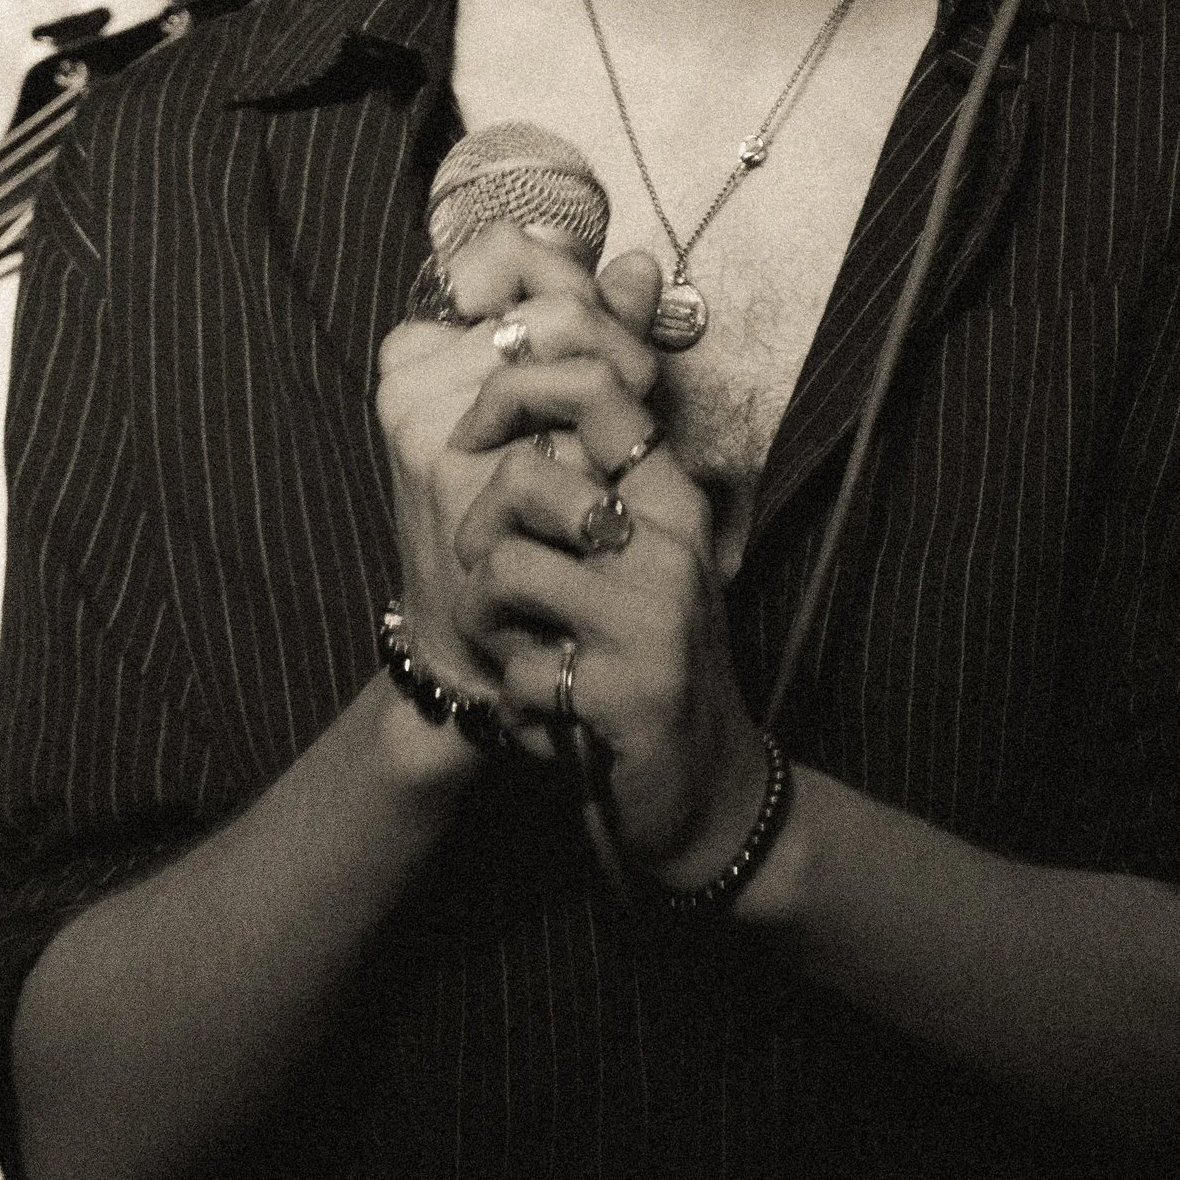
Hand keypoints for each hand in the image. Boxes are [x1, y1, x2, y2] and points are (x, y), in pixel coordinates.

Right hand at [373, 227, 660, 702]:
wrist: (478, 642)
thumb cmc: (518, 525)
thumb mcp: (547, 420)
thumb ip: (591, 338)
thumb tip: (641, 267)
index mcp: (419, 351)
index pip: (512, 253)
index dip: (581, 282)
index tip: (601, 333)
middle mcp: (414, 381)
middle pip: (562, 310)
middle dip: (624, 348)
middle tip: (637, 396)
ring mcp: (434, 429)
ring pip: (575, 364)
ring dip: (626, 405)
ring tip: (623, 451)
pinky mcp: (462, 482)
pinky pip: (576, 437)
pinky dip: (610, 462)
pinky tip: (607, 496)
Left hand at [450, 366, 772, 889]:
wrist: (704, 791)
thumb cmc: (646, 665)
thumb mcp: (637, 563)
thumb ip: (589, 488)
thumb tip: (516, 409)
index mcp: (670, 501)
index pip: (597, 388)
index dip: (514, 392)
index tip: (475, 439)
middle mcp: (672, 544)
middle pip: (528, 477)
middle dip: (478, 533)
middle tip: (490, 583)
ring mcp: (653, 616)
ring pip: (504, 569)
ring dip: (485, 622)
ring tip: (518, 651)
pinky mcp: (629, 689)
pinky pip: (520, 668)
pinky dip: (516, 698)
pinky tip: (551, 712)